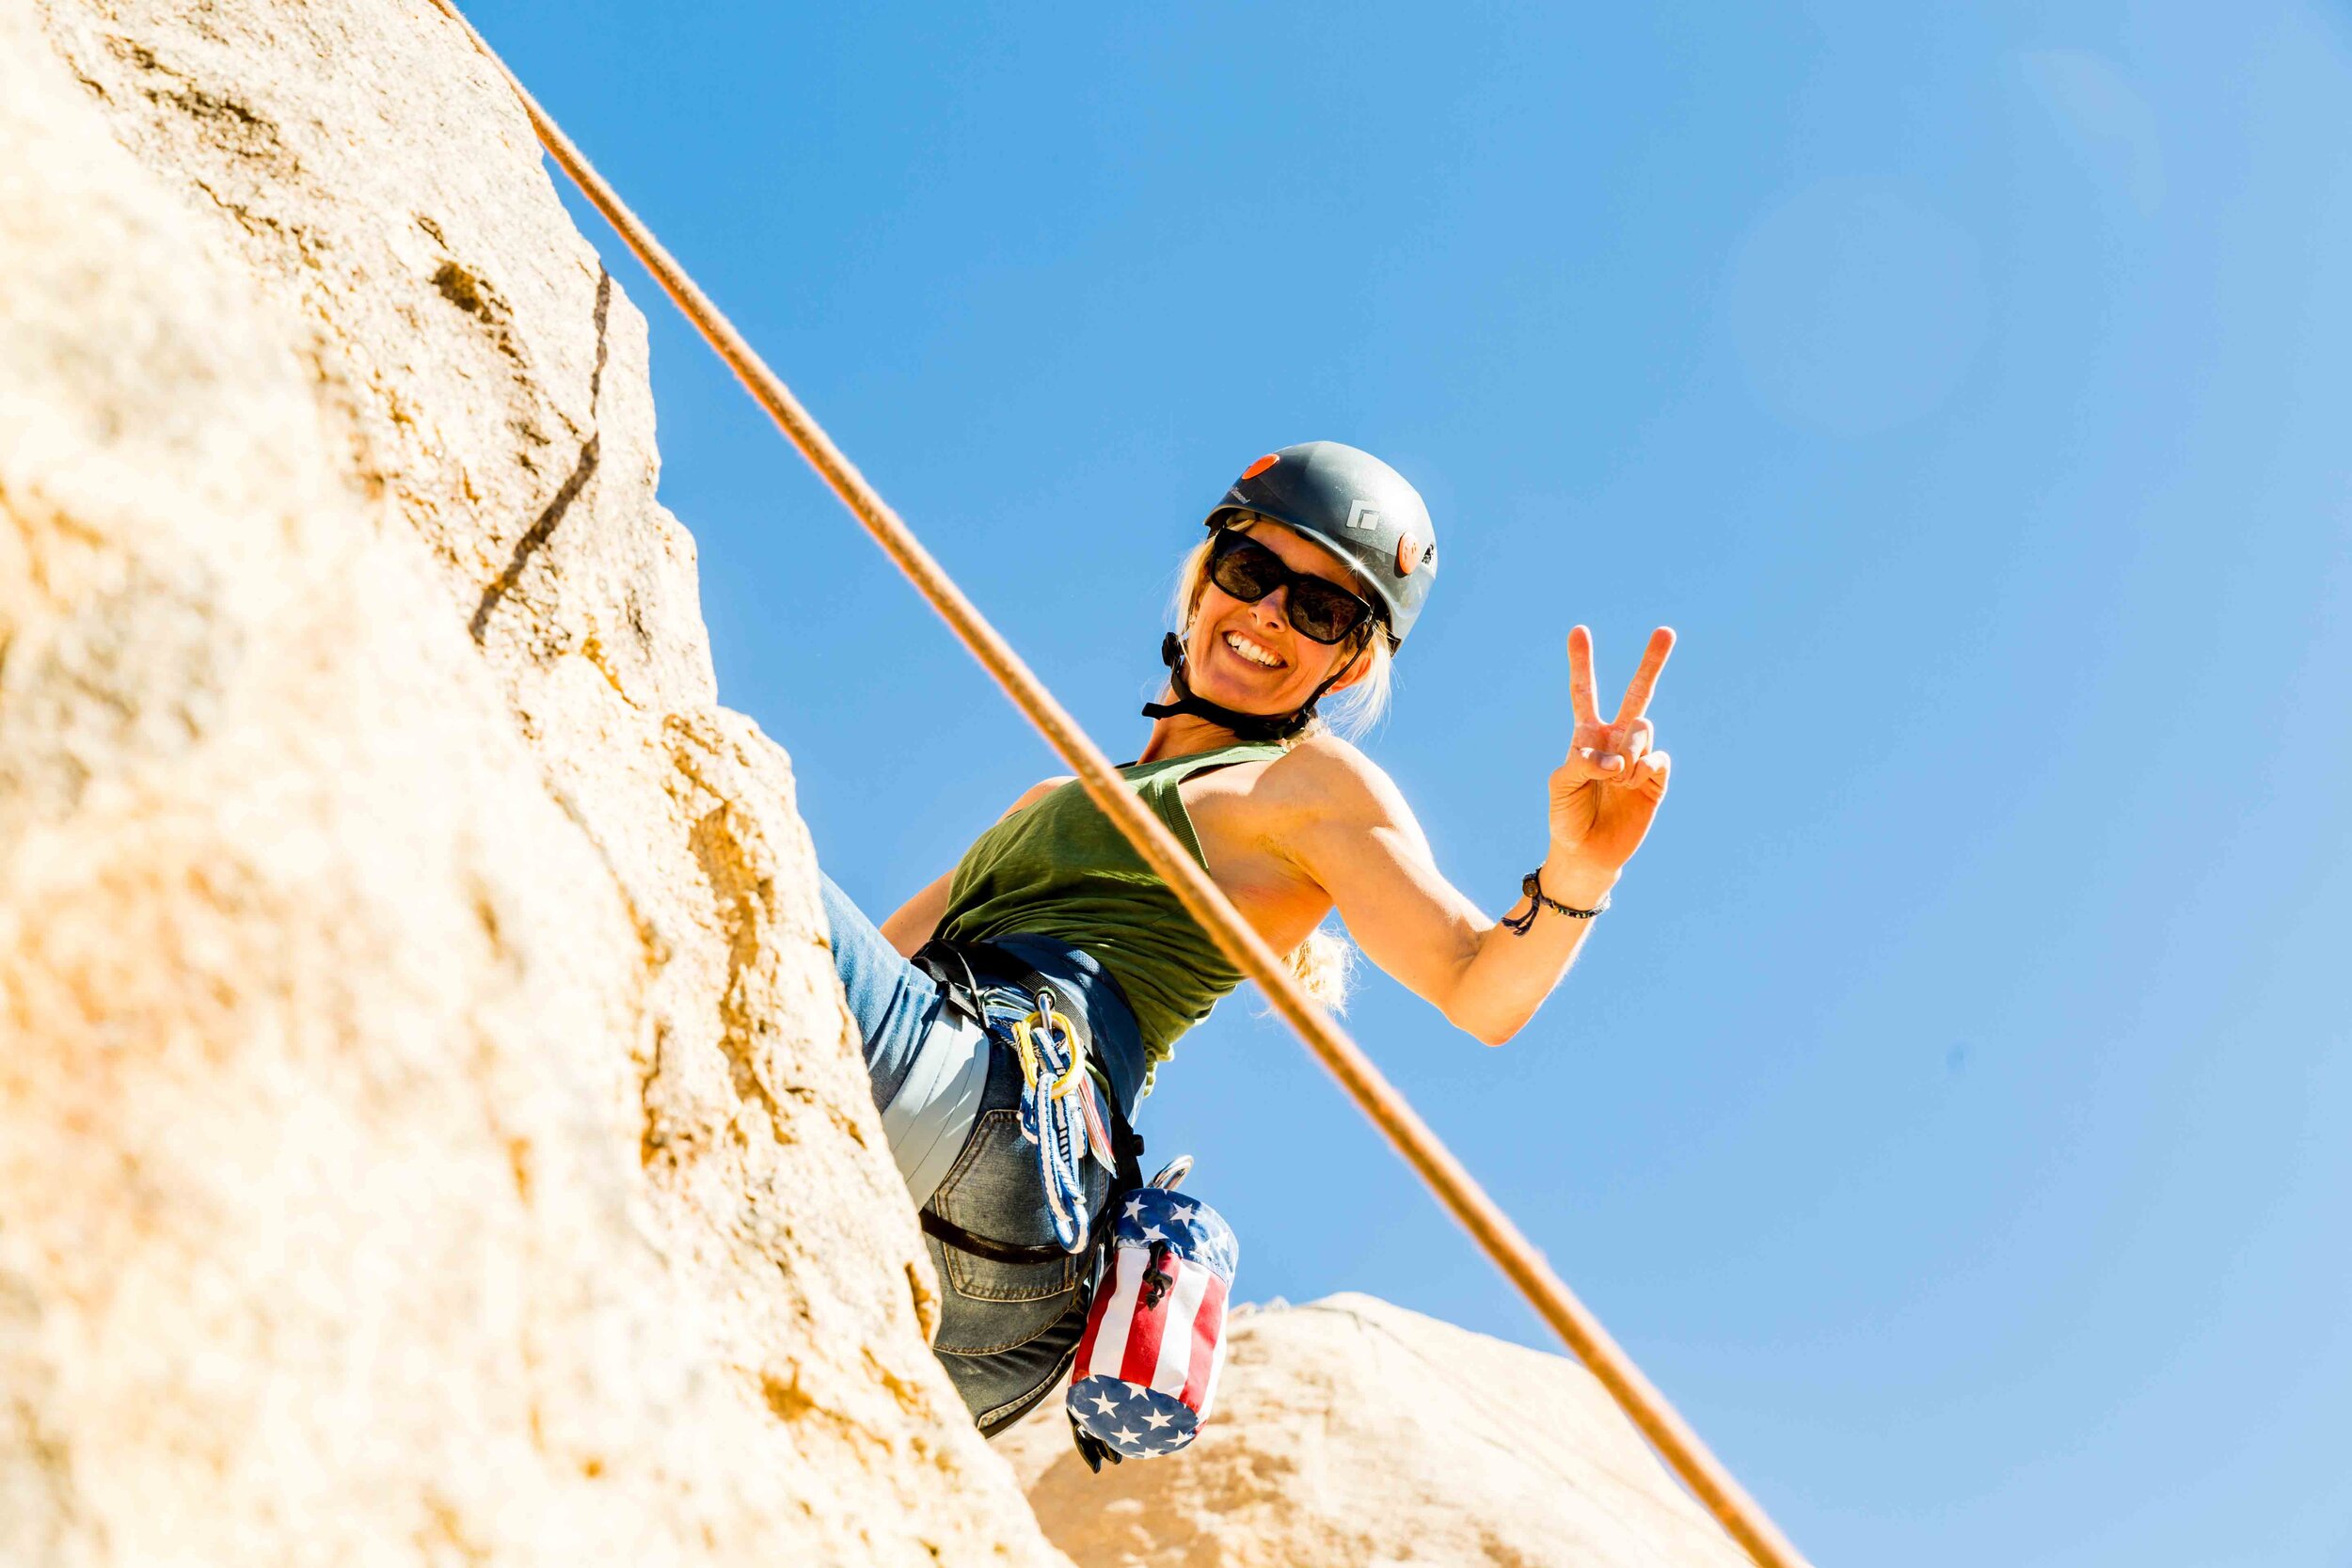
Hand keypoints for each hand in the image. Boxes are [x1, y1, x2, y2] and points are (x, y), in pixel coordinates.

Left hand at [1547, 625, 1674, 880]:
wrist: (1588, 853)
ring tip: (1617, 777)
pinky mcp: (1656, 778)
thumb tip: (1616, 759)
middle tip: (1666, 631)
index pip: (1584, 693)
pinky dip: (1643, 769)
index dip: (1581, 663)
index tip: (1577, 630)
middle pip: (1637, 693)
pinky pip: (1657, 758)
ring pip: (1643, 729)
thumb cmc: (1567, 817)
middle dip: (1652, 662)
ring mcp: (1639, 757)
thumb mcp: (1560, 787)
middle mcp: (1616, 740)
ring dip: (1629, 750)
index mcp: (1587, 736)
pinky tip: (1632, 784)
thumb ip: (1580, 763)